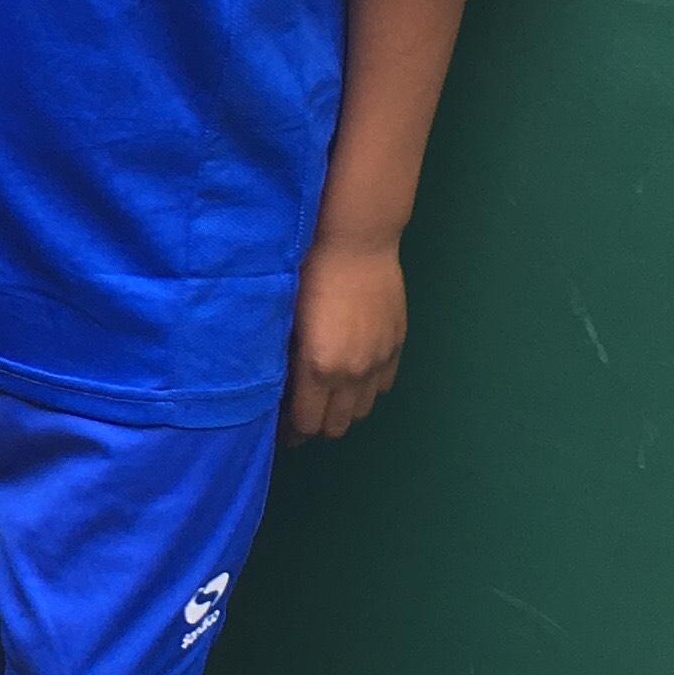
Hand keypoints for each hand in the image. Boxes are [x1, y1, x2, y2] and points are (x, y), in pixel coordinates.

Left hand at [287, 236, 405, 439]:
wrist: (356, 242)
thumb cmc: (309, 273)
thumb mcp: (285, 320)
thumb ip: (285, 361)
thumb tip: (277, 388)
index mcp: (319, 368)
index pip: (306, 423)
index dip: (291, 431)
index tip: (281, 428)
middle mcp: (352, 373)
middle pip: (336, 425)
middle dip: (316, 426)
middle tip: (300, 415)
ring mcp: (379, 361)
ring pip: (362, 410)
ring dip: (343, 410)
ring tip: (326, 397)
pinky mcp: (396, 346)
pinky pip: (382, 386)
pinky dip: (366, 390)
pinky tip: (352, 376)